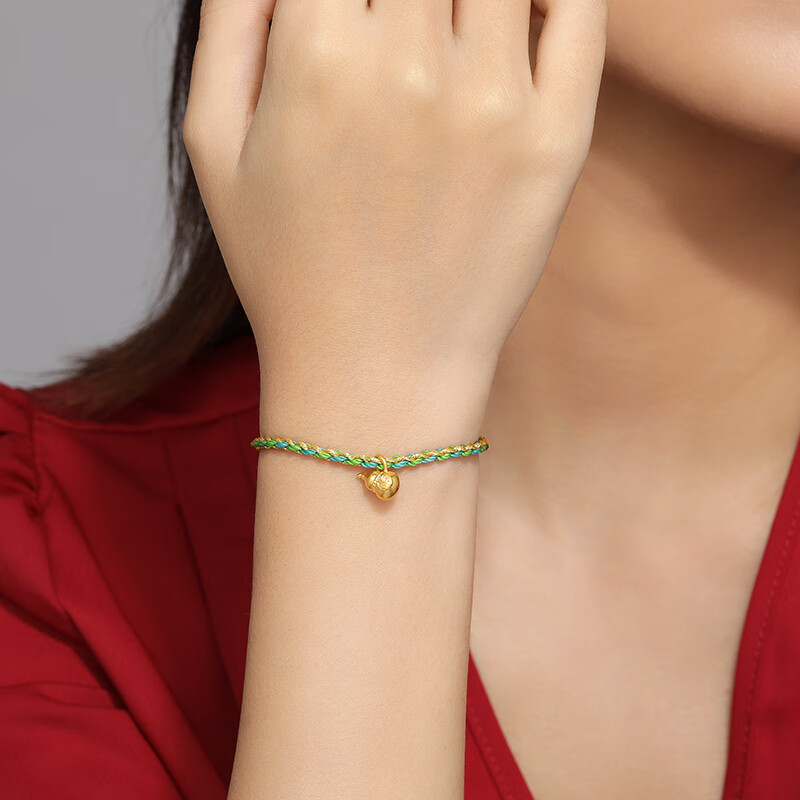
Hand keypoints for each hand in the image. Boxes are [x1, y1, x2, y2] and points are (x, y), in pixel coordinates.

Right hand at [184, 0, 606, 379]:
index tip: (348, 8)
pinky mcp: (556, 142)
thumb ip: (230, 18)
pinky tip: (522, 8)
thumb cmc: (286, 269)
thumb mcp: (213, 145)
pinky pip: (582, 13)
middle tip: (396, 21)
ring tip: (444, 26)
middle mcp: (412, 66)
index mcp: (317, 57)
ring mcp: (496, 103)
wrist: (374, 372)